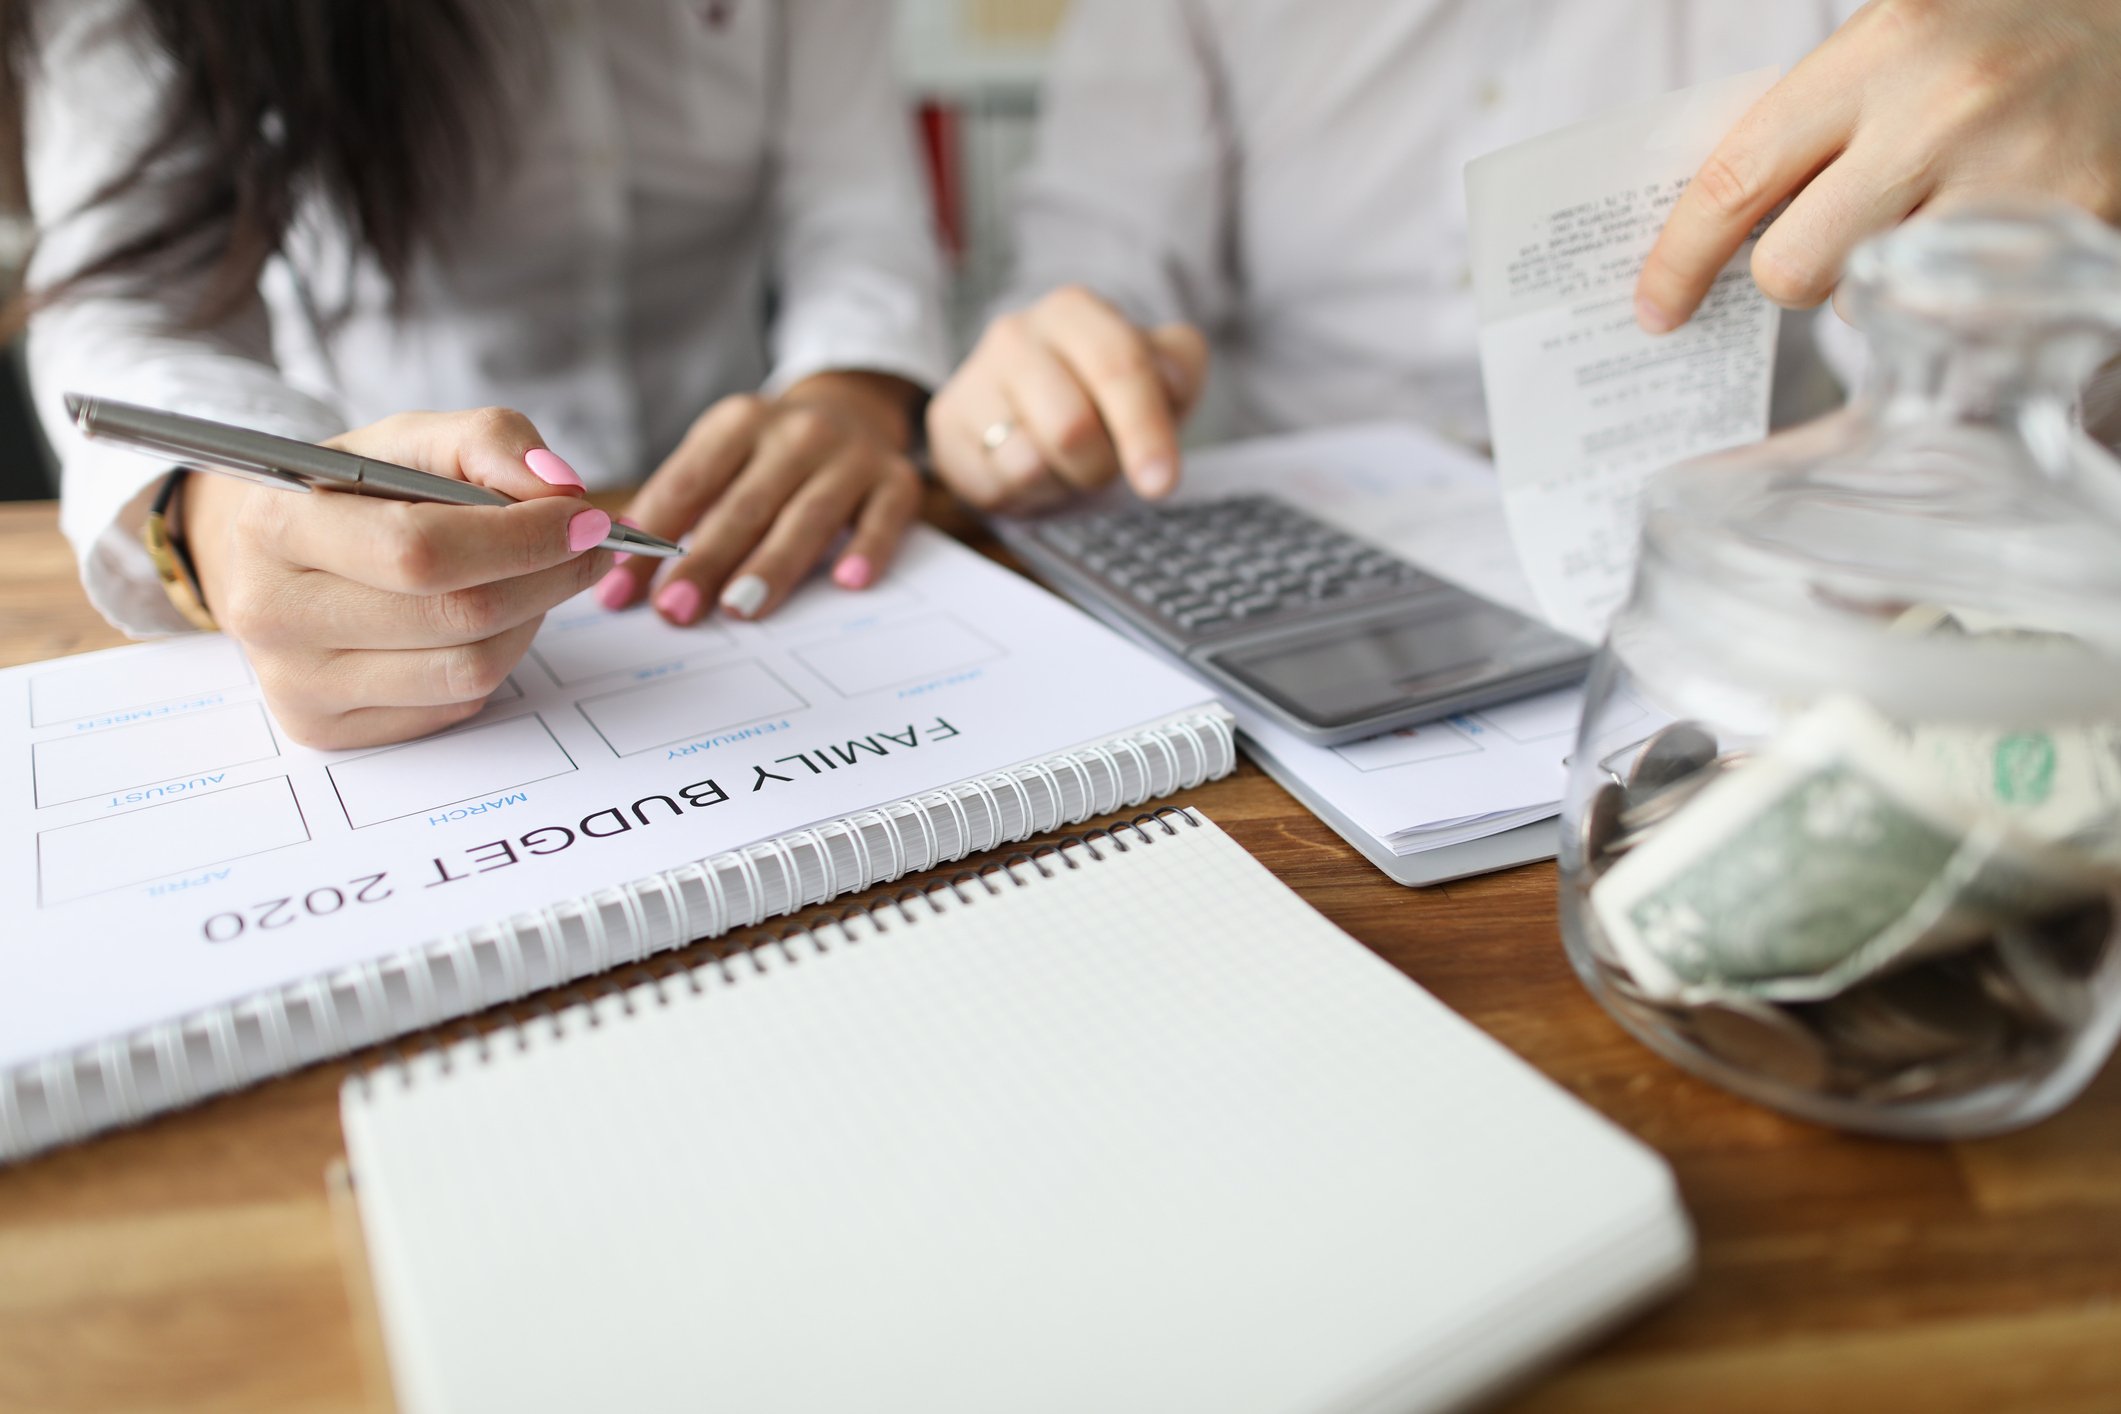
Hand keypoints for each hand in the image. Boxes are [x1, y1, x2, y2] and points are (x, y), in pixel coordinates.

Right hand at [181, 408, 613, 748]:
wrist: (280, 560)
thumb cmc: (354, 495)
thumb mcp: (410, 441)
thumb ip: (487, 441)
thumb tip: (557, 485)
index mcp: (276, 524)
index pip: (421, 549)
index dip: (522, 536)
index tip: (584, 519)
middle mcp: (271, 611)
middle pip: (458, 613)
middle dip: (548, 576)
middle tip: (588, 548)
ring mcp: (295, 682)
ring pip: (469, 669)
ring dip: (530, 620)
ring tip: (535, 580)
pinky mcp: (326, 728)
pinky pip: (453, 705)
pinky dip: (494, 659)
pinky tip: (485, 622)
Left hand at [595, 373, 923, 624]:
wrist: (854, 408)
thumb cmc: (770, 454)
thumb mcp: (722, 456)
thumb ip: (679, 510)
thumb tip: (622, 587)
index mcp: (738, 423)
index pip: (687, 485)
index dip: (651, 539)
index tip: (622, 593)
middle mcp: (797, 432)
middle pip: (745, 506)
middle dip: (706, 561)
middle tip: (676, 610)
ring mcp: (851, 456)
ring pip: (807, 516)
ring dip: (773, 564)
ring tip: (740, 608)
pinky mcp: (896, 481)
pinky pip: (882, 519)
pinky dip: (866, 548)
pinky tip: (848, 582)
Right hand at [927, 285, 1208, 512]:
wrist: (1042, 405)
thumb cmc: (1109, 392)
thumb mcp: (1162, 369)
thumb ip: (1180, 365)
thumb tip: (1168, 382)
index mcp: (1074, 311)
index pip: (1118, 368)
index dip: (1145, 431)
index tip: (1161, 483)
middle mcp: (1015, 334)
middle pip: (1072, 428)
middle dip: (1100, 465)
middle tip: (1104, 463)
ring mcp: (973, 379)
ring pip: (1029, 462)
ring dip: (1062, 482)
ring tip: (1064, 463)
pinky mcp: (947, 427)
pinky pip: (994, 485)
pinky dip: (1025, 494)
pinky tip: (1031, 472)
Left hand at [1635, 0, 2120, 330]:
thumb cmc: (1985, 43)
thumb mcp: (1886, 48)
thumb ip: (1806, 129)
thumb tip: (1707, 239)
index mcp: (1879, 53)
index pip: (1739, 179)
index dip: (1680, 259)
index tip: (1655, 308)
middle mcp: (1942, 113)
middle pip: (1793, 269)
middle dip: (1791, 273)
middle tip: (1827, 241)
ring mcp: (2012, 177)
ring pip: (1868, 303)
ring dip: (1871, 283)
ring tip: (1923, 219)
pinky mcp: (2069, 231)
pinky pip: (1950, 315)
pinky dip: (1941, 297)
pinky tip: (1972, 243)